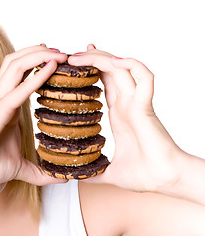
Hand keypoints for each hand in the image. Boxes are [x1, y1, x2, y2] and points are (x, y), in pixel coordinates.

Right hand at [0, 45, 67, 188]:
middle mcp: (3, 98)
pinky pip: (19, 88)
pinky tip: (52, 66)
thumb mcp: (20, 167)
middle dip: (40, 51)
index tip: (59, 62)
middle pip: (18, 62)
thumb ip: (39, 172)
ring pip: (16, 65)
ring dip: (38, 55)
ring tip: (58, 53)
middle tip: (61, 52)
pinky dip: (37, 75)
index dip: (39, 64)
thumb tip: (60, 179)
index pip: (23, 76)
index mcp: (8, 107)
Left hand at [68, 45, 184, 191]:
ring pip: (121, 68)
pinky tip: (115, 62)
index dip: (90, 70)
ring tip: (80, 54)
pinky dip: (132, 65)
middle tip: (70, 55)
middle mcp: (126, 104)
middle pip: (109, 70)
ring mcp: (136, 103)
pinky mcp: (146, 107)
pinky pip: (144, 79)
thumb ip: (93, 170)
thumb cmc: (144, 175)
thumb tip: (76, 176)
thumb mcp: (109, 171)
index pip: (103, 83)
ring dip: (101, 58)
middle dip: (90, 58)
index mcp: (118, 114)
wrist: (164, 181)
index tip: (73, 64)